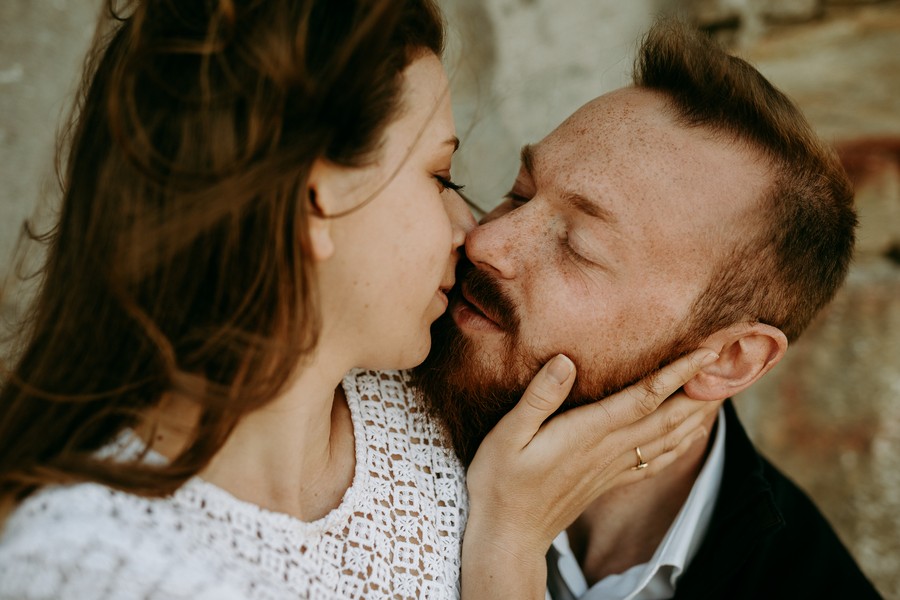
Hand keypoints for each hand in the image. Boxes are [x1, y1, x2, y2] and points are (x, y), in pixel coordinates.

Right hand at [460, 348, 718, 598]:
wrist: (508, 535)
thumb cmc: (500, 481)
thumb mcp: (507, 435)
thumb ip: (538, 397)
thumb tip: (566, 360)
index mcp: (588, 433)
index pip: (644, 397)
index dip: (678, 373)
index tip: (706, 350)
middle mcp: (608, 449)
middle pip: (668, 416)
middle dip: (701, 388)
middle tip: (729, 362)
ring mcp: (612, 468)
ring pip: (668, 438)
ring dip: (698, 413)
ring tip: (721, 390)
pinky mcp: (609, 481)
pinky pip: (656, 460)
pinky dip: (681, 444)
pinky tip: (691, 433)